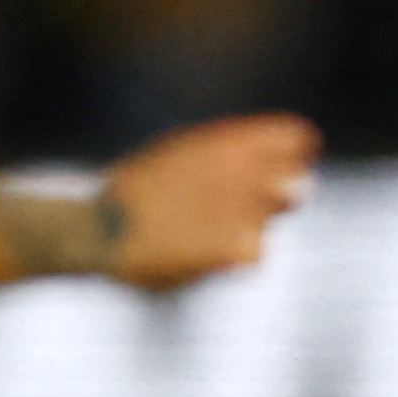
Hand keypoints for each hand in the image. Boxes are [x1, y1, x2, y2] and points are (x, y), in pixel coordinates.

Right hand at [99, 113, 319, 291]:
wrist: (101, 229)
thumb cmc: (135, 189)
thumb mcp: (178, 152)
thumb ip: (223, 153)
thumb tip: (263, 160)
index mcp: (229, 140)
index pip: (297, 139)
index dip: (295, 153)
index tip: (288, 163)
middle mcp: (245, 171)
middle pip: (297, 185)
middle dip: (280, 196)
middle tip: (251, 205)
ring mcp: (244, 209)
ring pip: (273, 220)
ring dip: (251, 224)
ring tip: (207, 227)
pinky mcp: (237, 248)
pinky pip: (257, 253)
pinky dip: (235, 257)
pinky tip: (201, 251)